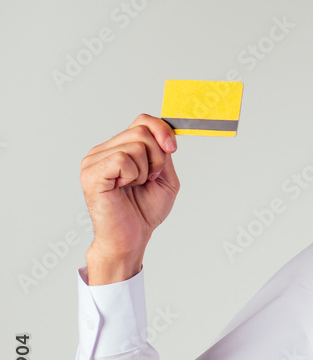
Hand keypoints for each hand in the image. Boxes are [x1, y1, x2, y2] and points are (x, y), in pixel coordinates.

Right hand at [79, 114, 179, 283]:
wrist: (131, 238)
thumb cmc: (144, 211)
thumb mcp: (165, 177)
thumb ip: (164, 153)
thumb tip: (164, 134)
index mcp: (119, 149)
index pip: (142, 121)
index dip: (162, 130)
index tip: (173, 149)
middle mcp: (103, 151)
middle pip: (142, 131)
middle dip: (157, 157)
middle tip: (149, 178)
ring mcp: (94, 160)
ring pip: (135, 145)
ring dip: (145, 170)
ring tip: (134, 186)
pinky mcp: (91, 173)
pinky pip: (122, 159)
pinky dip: (132, 175)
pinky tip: (124, 187)